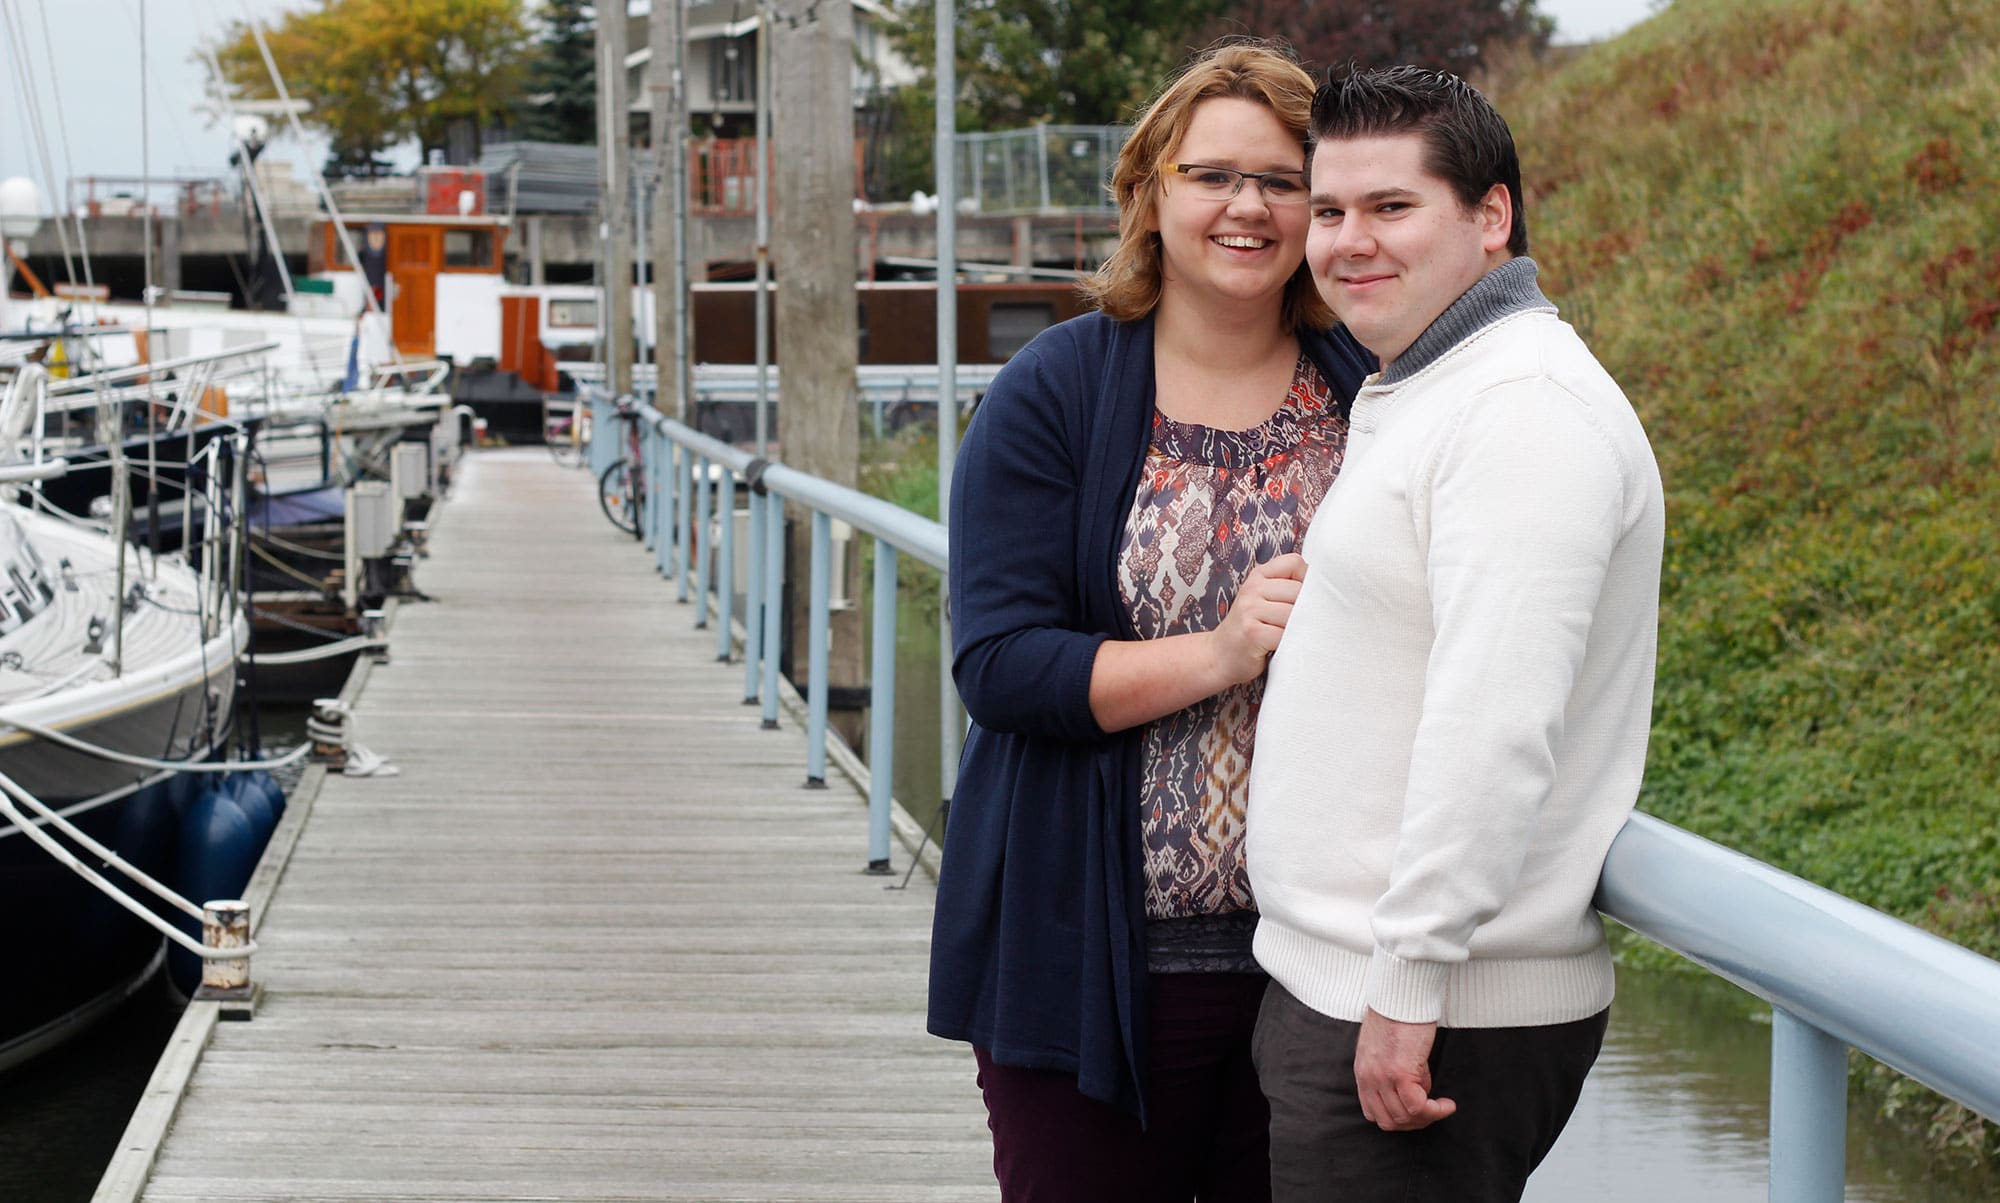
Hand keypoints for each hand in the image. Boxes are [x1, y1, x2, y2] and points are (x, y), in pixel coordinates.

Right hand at [1208, 553, 1307, 685]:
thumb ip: (1287, 587)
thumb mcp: (1263, 599)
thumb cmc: (1251, 628)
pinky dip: (1288, 644)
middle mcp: (1252, 588)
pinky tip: (1281, 647)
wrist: (1220, 655)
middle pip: (1298, 591)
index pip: (1295, 562)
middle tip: (1299, 624)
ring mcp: (1249, 610)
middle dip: (1305, 610)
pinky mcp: (1252, 633)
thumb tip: (1325, 588)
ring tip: (1290, 636)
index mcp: (1258, 575)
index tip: (1302, 599)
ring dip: (1297, 629)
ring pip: (1294, 614)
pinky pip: (1284, 635)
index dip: (1306, 580)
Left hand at [1355, 1009, 1456, 1131]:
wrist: (1401, 994)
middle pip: (1389, 1121)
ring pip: (1404, 1117)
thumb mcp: (1390, 1051)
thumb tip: (1419, 1090)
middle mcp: (1368, 1078)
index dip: (1399, 1118)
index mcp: (1363, 1072)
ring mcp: (1382, 1077)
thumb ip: (1397, 1073)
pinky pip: (1417, 1107)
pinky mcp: (1399, 1072)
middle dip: (1415, 1123)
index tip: (1418, 1111)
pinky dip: (1435, 1111)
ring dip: (1428, 1117)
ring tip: (1442, 1105)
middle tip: (1433, 1111)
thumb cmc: (1400, 1016)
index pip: (1374, 1113)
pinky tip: (1447, 1104)